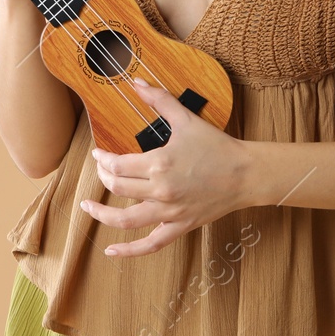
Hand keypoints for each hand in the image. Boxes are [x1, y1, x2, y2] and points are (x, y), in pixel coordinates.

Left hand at [80, 78, 253, 257]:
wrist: (246, 173)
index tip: (99, 154)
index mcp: (159, 163)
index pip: (118, 164)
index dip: (103, 159)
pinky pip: (151, 244)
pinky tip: (111, 253)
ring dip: (102, 214)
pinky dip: (129, 251)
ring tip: (88, 208)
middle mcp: (160, 190)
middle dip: (103, 177)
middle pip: (118, 187)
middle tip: (101, 170)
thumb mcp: (187, 119)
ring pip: (125, 220)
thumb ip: (160, 99)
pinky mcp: (180, 226)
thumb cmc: (217, 145)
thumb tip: (137, 82)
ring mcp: (169, 212)